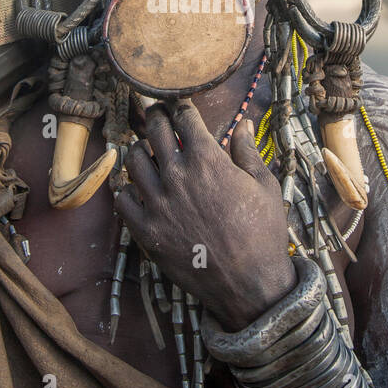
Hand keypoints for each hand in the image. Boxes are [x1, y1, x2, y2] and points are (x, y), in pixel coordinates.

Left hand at [114, 100, 296, 331]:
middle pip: (154, 130)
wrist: (250, 284)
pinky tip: (138, 190)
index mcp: (208, 159)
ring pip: (133, 160)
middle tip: (157, 115)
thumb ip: (248, 151)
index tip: (178, 104)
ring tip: (147, 151)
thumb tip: (245, 124)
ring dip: (140, 150)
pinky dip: (127, 190)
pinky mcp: (145, 231)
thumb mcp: (265, 186)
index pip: (184, 117)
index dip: (180, 105)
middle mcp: (177, 175)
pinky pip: (122, 199)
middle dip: (156, 116)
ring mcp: (157, 203)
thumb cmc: (263, 234)